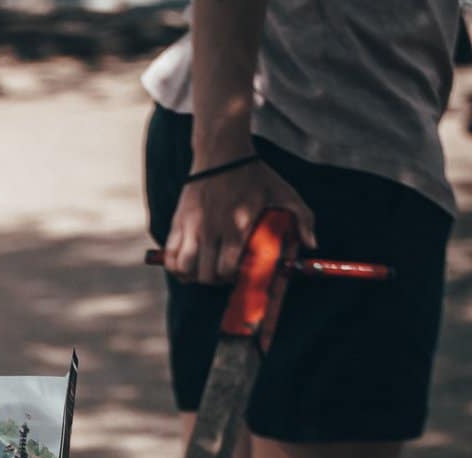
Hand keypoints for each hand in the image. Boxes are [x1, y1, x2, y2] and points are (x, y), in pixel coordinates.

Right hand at [165, 161, 316, 284]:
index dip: (232, 277)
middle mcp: (213, 229)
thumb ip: (302, 218)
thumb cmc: (255, 175)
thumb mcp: (284, 192)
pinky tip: (184, 265)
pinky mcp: (179, 222)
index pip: (228, 269)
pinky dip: (175, 266)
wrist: (222, 153)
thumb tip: (313, 244)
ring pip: (184, 268)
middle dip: (214, 279)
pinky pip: (169, 256)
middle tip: (220, 272)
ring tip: (200, 271)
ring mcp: (193, 226)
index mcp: (238, 226)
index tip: (237, 272)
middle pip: (206, 274)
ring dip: (192, 276)